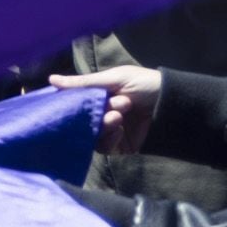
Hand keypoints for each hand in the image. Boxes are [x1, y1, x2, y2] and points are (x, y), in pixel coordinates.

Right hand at [47, 65, 162, 156]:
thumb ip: (83, 83)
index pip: (74, 102)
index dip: (67, 104)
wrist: (175, 105)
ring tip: (117, 116)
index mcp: (99, 96)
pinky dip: (107, 138)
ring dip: (101, 126)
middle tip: (107, 107)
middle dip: (91, 114)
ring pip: (90, 135)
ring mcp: (110, 131)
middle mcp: (101, 113)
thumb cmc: (146, 84)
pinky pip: (103, 147)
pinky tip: (118, 129)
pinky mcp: (120, 146)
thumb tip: (51, 79)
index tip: (62, 104)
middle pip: (80, 121)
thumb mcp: (114, 78)